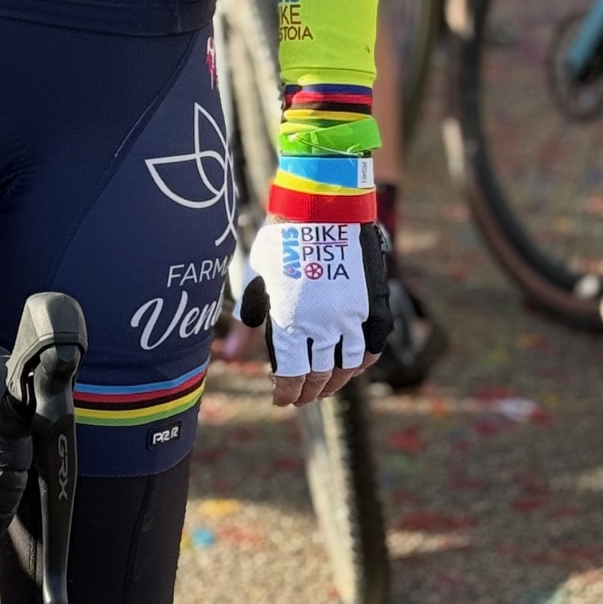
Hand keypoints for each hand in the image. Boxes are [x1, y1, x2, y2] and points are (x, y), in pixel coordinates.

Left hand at [239, 218, 390, 406]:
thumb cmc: (282, 241)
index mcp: (292, 321)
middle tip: (300, 396)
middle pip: (319, 377)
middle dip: (308, 392)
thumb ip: (246, 321)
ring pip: (348, 367)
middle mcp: (324, 324)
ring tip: (323, 385)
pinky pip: (373, 347)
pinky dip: (362, 362)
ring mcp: (353, 316)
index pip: (292, 376)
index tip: (280, 397)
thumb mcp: (258, 279)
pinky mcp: (374, 305)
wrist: (323, 206)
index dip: (286, 393)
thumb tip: (228, 357)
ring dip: (335, 382)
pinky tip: (351, 366)